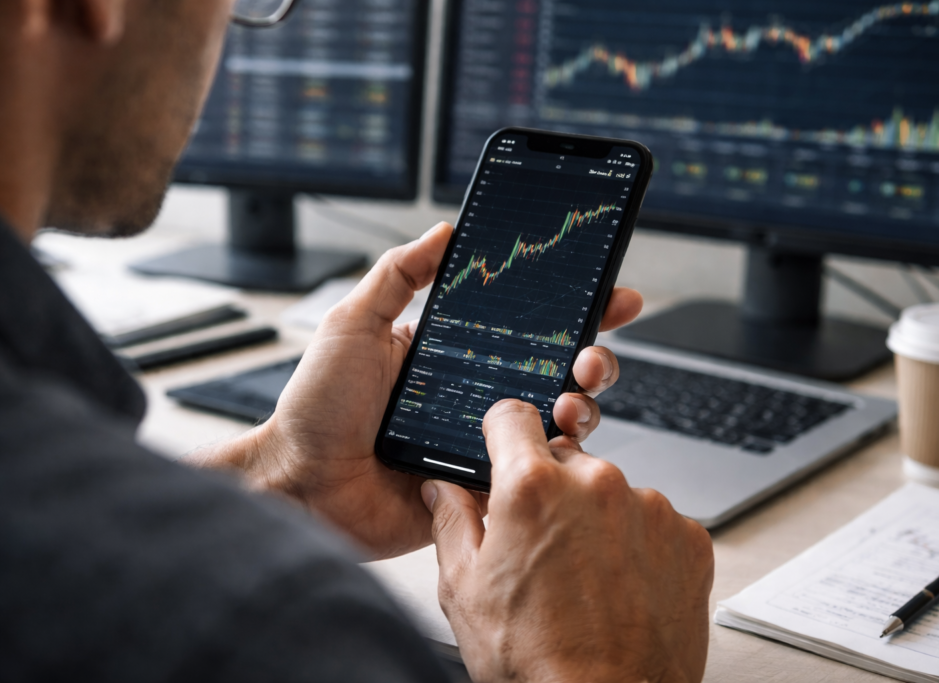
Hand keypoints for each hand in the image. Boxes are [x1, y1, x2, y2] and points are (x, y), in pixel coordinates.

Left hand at [192, 222, 642, 559]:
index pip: (526, 324)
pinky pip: (532, 472)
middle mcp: (476, 394)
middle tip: (593, 355)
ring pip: (555, 421)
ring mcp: (481, 440)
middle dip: (592, 358)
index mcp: (453, 353)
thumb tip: (443, 229)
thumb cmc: (316, 408)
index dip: (572, 309)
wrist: (300, 486)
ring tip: (575, 400)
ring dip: (582, 406)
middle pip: (556, 371)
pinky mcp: (480, 483)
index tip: (608, 292)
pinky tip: (556, 444)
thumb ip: (398, 274)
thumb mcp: (353, 323)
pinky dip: (555, 459)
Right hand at [423, 401, 714, 682]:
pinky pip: (655, 522)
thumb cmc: (537, 663)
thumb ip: (451, 522)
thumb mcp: (465, 591)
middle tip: (542, 547)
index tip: (504, 446)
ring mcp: (649, 508)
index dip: (502, 433)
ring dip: (597, 519)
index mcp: (533, 487)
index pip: (513, 416)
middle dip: (550, 492)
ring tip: (586, 580)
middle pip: (565, 461)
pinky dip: (639, 545)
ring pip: (612, 493)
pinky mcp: (689, 537)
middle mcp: (597, 484)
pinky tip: (621, 587)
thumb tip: (441, 490)